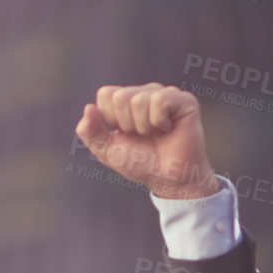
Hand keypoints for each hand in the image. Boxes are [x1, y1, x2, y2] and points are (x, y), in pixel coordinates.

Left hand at [75, 83, 217, 198]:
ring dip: (144, 127)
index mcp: (127, 100)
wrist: (168, 180)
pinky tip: (169, 129)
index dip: (111, 120)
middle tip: (143, 136)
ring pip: (138, 100)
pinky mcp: (184, 100)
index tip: (126, 134)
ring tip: (157, 135)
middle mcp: (146, 92)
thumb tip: (88, 107)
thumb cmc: (140, 163)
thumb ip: (90, 132)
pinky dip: (159, 122)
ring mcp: (165, 94)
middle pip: (120, 97)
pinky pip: (159, 101)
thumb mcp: (107, 151)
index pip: (105, 94)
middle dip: (127, 125)